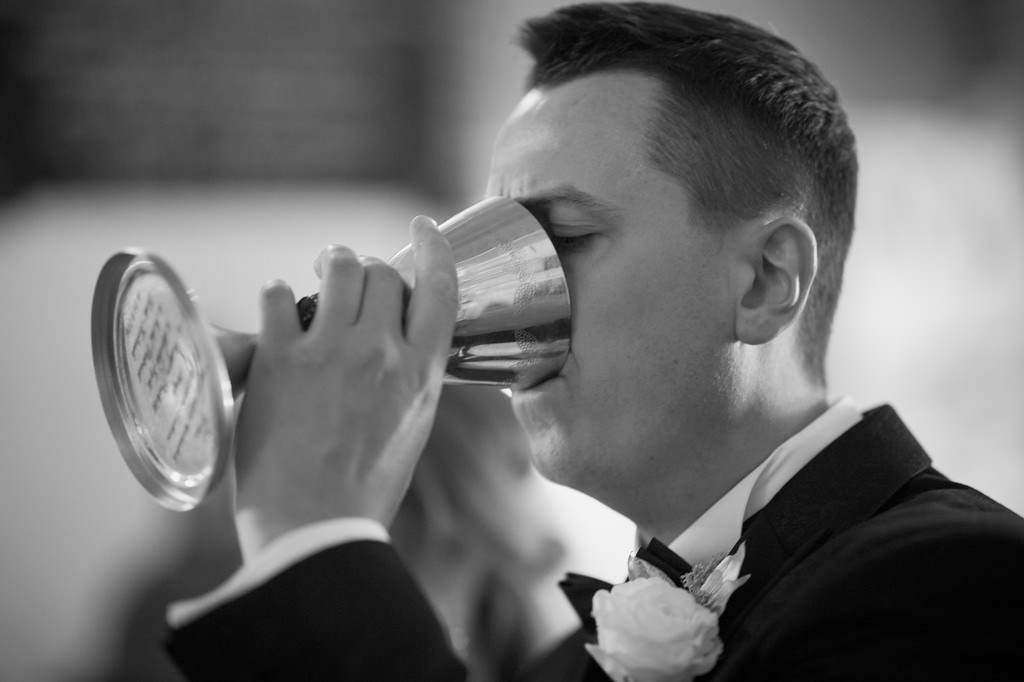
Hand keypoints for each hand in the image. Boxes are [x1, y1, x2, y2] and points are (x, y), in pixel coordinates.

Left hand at [232, 216, 457, 555]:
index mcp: (422, 374)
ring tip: (320, 271)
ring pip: (339, 268)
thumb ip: (409, 383)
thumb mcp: (410, 430)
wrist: (313, 527)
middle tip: (351, 273)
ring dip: (331, 263)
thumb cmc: (363, 491)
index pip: (440, 288)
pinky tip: (278, 306)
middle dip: (369, 268)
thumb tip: (397, 353)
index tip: (422, 227)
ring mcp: (330, 352)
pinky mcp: (280, 359)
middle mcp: (382, 352)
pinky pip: (280, 295)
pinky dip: (279, 294)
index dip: (433, 248)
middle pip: (384, 273)